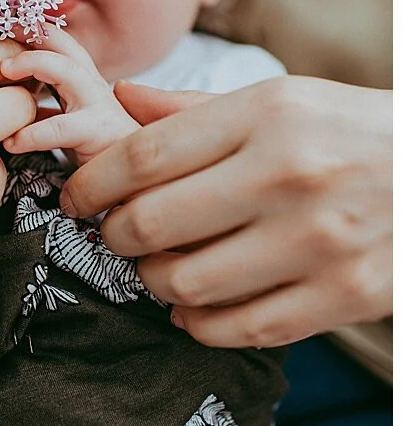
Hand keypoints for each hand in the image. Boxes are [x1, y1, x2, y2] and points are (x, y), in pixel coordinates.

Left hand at [0, 25, 138, 161]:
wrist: (143, 185)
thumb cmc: (100, 156)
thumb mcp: (67, 124)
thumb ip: (44, 108)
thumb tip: (6, 98)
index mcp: (84, 84)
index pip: (59, 45)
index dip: (31, 30)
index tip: (0, 21)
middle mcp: (95, 89)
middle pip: (66, 44)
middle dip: (33, 30)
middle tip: (0, 26)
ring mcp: (102, 108)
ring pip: (69, 70)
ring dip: (34, 63)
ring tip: (4, 69)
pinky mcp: (103, 135)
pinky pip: (62, 128)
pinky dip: (32, 134)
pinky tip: (10, 142)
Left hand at [61, 76, 390, 347]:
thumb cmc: (351, 133)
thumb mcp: (282, 100)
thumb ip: (195, 110)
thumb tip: (119, 98)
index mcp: (268, 115)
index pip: (143, 156)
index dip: (90, 183)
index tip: (74, 197)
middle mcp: (292, 173)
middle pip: (153, 222)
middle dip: (115, 235)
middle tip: (115, 234)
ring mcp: (323, 239)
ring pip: (188, 282)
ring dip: (153, 282)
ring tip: (157, 268)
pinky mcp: (351, 294)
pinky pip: (243, 327)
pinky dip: (200, 324)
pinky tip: (193, 307)